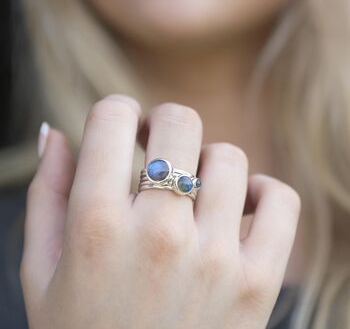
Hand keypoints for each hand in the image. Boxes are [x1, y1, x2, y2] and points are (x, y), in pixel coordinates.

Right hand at [21, 95, 300, 328]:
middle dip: (164, 123)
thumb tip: (53, 132)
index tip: (120, 128)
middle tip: (157, 144)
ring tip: (192, 189)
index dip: (114, 112)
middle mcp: (160, 235)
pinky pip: (280, 200)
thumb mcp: (42, 269)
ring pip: (229, 157)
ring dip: (207, 162)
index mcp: (97, 227)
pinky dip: (262, 192)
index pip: (112, 119)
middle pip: (180, 124)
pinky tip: (237, 208)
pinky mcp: (259, 282)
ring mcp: (216, 259)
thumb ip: (45, 193)